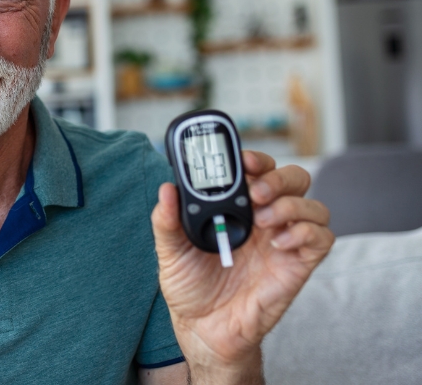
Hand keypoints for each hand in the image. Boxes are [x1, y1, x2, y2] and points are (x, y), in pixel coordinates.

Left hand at [151, 150, 333, 379]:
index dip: (257, 159)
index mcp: (237, 209)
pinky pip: (322, 238)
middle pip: (294, 179)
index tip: (243, 160)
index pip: (258, 171)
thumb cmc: (190, 287)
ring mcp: (284, 241)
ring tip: (263, 220)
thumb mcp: (170, 251)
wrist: (203, 329)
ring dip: (292, 204)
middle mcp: (265, 219)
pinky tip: (278, 243)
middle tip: (256, 192)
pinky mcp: (298, 265)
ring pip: (313, 205)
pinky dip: (305, 232)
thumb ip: (166, 221)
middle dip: (279, 177)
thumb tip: (167, 190)